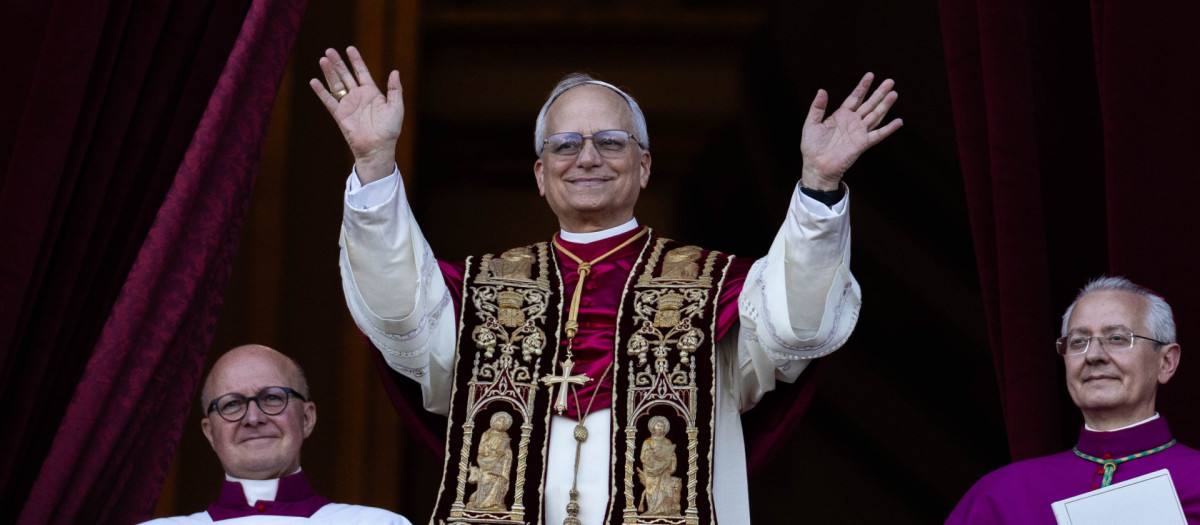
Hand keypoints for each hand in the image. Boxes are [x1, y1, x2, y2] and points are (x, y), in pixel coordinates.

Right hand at [309, 46, 402, 183]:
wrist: (378, 148)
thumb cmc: (389, 130)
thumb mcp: (396, 107)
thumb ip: (395, 89)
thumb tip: (395, 71)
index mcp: (372, 93)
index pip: (362, 72)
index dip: (356, 60)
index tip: (350, 48)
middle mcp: (358, 96)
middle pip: (346, 75)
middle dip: (338, 63)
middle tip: (329, 50)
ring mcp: (348, 105)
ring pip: (336, 84)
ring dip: (329, 72)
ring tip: (323, 59)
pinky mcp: (339, 115)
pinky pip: (329, 101)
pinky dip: (321, 92)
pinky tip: (314, 81)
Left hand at [800, 73, 901, 190]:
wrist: (816, 166)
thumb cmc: (812, 147)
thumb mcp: (811, 124)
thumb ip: (817, 107)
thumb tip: (822, 90)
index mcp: (841, 116)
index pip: (855, 98)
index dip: (862, 87)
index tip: (870, 75)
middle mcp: (852, 122)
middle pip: (869, 104)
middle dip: (879, 92)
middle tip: (890, 81)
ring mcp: (859, 132)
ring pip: (875, 115)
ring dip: (885, 105)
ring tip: (894, 94)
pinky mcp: (862, 144)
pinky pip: (878, 135)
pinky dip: (889, 129)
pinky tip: (899, 121)